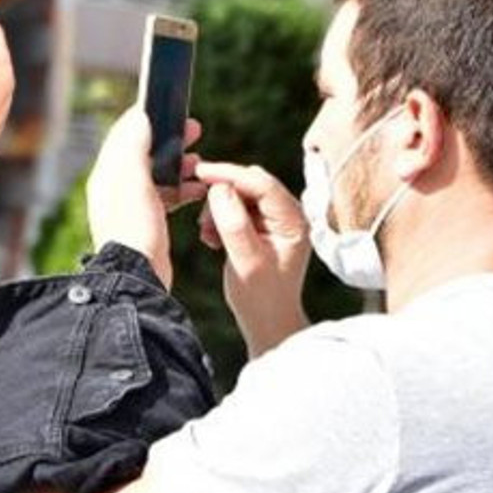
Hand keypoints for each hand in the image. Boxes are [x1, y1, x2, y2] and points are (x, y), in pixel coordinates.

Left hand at [86, 109, 204, 287]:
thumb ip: (134, 146)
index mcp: (107, 175)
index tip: (171, 109)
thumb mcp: (133, 180)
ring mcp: (131, 207)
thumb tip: (139, 116)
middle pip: (143, 153)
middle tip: (195, 131)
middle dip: (169, 141)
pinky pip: (166, 196)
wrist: (139, 276)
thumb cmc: (134, 228)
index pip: (124, 135)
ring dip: (179, 165)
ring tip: (200, 163)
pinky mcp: (146, 223)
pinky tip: (200, 190)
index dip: (148, 119)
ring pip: (158, 175)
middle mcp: (115, 189)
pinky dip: (183, 188)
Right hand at [195, 162, 309, 356]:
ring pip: (239, 194)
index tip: (199, 172)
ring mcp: (275, 220)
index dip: (229, 174)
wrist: (266, 321)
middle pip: (250, 184)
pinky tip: (212, 238)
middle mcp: (288, 214)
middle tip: (200, 214)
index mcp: (293, 220)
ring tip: (208, 234)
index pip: (261, 183)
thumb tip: (219, 188)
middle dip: (221, 193)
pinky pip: (235, 208)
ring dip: (218, 209)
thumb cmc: (260, 296)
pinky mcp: (261, 227)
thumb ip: (233, 223)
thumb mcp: (245, 260)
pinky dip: (219, 218)